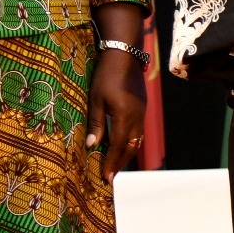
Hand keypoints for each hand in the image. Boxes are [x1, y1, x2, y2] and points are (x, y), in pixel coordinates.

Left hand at [83, 53, 146, 180]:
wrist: (124, 55)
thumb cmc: (105, 75)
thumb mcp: (95, 99)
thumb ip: (96, 123)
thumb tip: (92, 146)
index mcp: (125, 116)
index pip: (119, 146)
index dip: (112, 162)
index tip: (106, 177)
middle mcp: (137, 117)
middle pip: (132, 147)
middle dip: (121, 163)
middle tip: (111, 176)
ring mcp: (142, 113)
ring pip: (137, 141)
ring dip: (127, 154)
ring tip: (116, 164)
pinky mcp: (142, 108)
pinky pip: (138, 131)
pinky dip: (131, 143)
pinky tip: (122, 145)